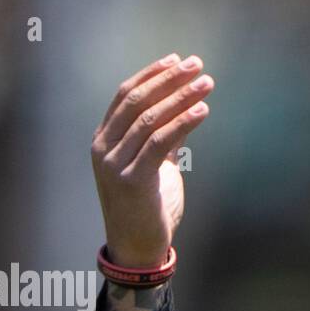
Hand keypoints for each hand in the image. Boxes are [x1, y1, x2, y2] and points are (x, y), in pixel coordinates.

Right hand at [91, 53, 213, 267]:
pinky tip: (203, 111)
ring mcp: (114, 164)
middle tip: (197, 65)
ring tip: (206, 84)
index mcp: (103, 140)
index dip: (151, 75)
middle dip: (169, 79)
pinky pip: (160, 143)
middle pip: (136, 100)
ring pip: (149, 119)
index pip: (124, 95)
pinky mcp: (132, 181)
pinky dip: (183, 123)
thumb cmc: (147, 210)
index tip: (176, 60)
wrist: (137, 250)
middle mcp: (103, 148)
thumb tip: (183, 114)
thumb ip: (162, 142)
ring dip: (181, 97)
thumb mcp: (154, 169)